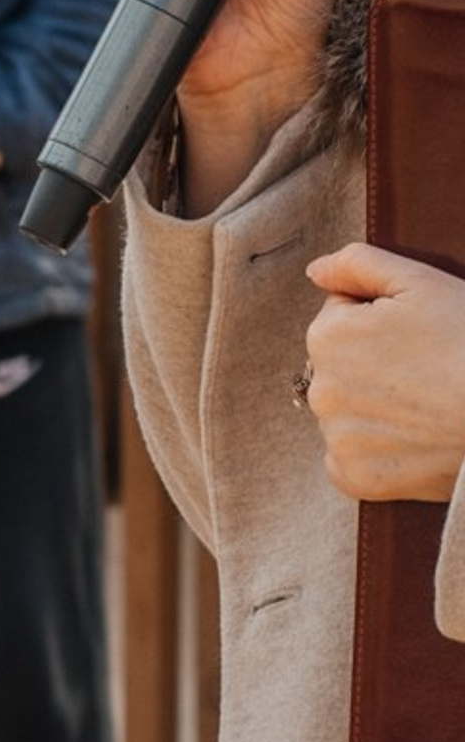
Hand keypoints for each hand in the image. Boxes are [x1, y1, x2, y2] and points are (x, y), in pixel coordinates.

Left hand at [305, 244, 464, 501]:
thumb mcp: (421, 281)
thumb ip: (357, 263)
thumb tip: (315, 272)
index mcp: (326, 337)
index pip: (340, 321)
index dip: (383, 324)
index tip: (419, 337)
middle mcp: (319, 390)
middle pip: (341, 370)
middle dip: (374, 366)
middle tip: (427, 372)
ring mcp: (336, 438)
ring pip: (348, 414)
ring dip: (376, 410)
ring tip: (426, 405)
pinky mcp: (356, 478)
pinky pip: (352, 461)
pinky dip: (378, 454)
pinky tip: (415, 441)